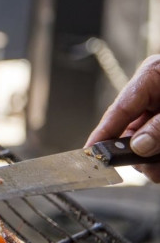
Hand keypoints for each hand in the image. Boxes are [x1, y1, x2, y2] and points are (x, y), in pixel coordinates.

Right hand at [86, 55, 159, 181]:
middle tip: (144, 167)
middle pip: (132, 127)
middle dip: (136, 151)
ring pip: (146, 140)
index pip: (119, 108)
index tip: (90, 152)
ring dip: (153, 159)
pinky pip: (158, 145)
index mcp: (152, 74)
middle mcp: (155, 92)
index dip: (103, 132)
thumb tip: (138, 146)